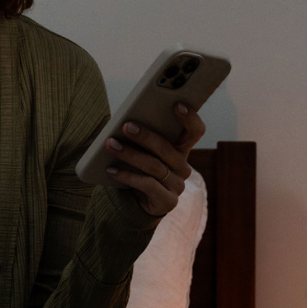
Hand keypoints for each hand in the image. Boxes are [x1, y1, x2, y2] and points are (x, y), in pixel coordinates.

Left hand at [104, 102, 205, 216]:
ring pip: (154, 166)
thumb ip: (144, 137)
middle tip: (126, 126)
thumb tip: (127, 120)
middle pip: (168, 149)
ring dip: (130, 154)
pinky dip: (127, 176)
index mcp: (181, 149)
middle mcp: (183, 167)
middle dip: (146, 137)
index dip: (190, 118)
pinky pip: (147, 185)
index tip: (176, 104)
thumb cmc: (139, 169)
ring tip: (111, 145)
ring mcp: (177, 185)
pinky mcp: (168, 201)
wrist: (137, 203)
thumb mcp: (143, 151)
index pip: (195, 131)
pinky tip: (111, 170)